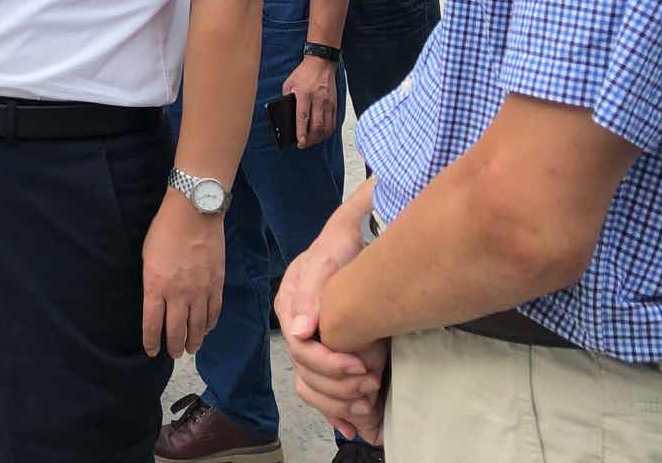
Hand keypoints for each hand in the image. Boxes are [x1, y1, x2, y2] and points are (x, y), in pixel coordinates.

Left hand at [141, 193, 224, 357]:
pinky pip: (214, 312)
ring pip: (197, 327)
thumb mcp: (147, 257)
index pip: (152, 324)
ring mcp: (200, 291)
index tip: (151, 351)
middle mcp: (178, 294)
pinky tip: (206, 329)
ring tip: (190, 349)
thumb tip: (155, 299)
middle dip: (173, 346)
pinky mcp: (216, 285)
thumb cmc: (164, 230)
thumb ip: (151, 282)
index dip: (151, 341)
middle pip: (176, 331)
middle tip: (173, 354)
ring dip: (193, 341)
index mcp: (156, 286)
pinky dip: (209, 324)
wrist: (194, 213)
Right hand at [278, 217, 386, 439]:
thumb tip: (299, 330)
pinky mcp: (326, 351)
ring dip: (338, 403)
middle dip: (338, 386)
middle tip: (371, 384)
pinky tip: (353, 426)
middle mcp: (296, 327)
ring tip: (367, 406)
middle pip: (306, 372)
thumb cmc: (343, 245)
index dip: (329, 364)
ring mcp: (310, 341)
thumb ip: (311, 292)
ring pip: (311, 386)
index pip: (301, 348)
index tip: (361, 367)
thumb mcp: (328, 259)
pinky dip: (335, 410)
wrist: (361, 235)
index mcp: (290, 305)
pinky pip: (321, 389)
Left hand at [282, 54, 339, 147]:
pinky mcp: (335, 104)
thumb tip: (287, 115)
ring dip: (319, 137)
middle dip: (310, 139)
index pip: (303, 117)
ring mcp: (328, 102)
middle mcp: (318, 99)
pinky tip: (321, 134)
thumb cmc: (303, 73)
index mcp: (304, 94)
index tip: (300, 142)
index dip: (301, 132)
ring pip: (327, 126)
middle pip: (317, 125)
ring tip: (311, 141)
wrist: (321, 63)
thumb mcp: (289, 83)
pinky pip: (333, 122)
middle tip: (304, 144)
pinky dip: (327, 131)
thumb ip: (287, 98)